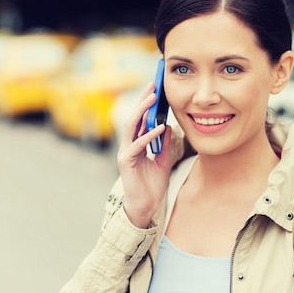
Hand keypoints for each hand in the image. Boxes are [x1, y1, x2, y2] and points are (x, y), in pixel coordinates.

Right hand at [117, 82, 171, 227]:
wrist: (145, 206)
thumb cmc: (152, 185)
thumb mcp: (162, 160)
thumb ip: (162, 144)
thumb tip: (167, 127)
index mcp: (136, 144)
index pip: (141, 120)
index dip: (147, 105)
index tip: (156, 90)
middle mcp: (129, 146)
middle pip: (134, 118)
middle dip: (143, 101)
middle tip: (152, 86)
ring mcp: (126, 153)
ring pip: (132, 127)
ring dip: (142, 112)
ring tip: (152, 99)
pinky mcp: (126, 162)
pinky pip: (138, 145)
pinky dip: (148, 135)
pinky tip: (159, 127)